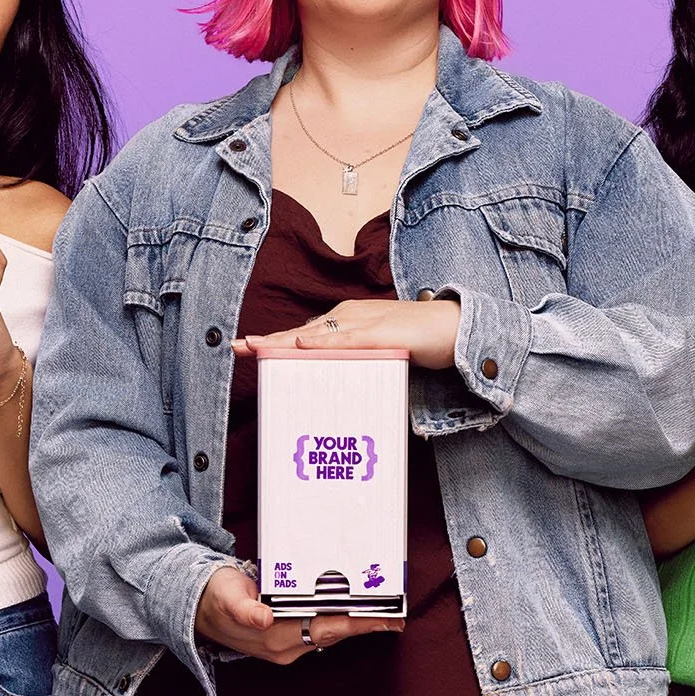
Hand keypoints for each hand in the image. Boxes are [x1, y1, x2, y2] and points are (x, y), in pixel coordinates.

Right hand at [193, 565, 403, 664]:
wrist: (197, 608)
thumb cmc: (215, 597)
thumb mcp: (226, 596)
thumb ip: (244, 608)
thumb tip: (264, 617)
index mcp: (274, 636)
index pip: (326, 629)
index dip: (357, 624)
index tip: (384, 619)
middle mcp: (285, 645)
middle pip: (335, 633)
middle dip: (366, 624)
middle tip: (397, 613)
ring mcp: (287, 644)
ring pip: (330, 633)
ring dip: (356, 623)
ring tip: (384, 611)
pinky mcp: (286, 637)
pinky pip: (320, 629)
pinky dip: (340, 620)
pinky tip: (355, 611)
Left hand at [230, 298, 460, 368]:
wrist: (457, 328)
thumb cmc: (420, 340)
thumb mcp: (379, 351)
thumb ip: (356, 360)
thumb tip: (333, 379)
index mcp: (349, 319)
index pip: (305, 332)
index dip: (275, 341)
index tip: (247, 348)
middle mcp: (352, 316)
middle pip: (302, 331)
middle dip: (269, 340)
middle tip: (237, 347)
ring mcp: (367, 323)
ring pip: (317, 334)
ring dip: (285, 341)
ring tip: (257, 347)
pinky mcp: (383, 335)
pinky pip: (348, 339)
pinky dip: (324, 342)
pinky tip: (303, 345)